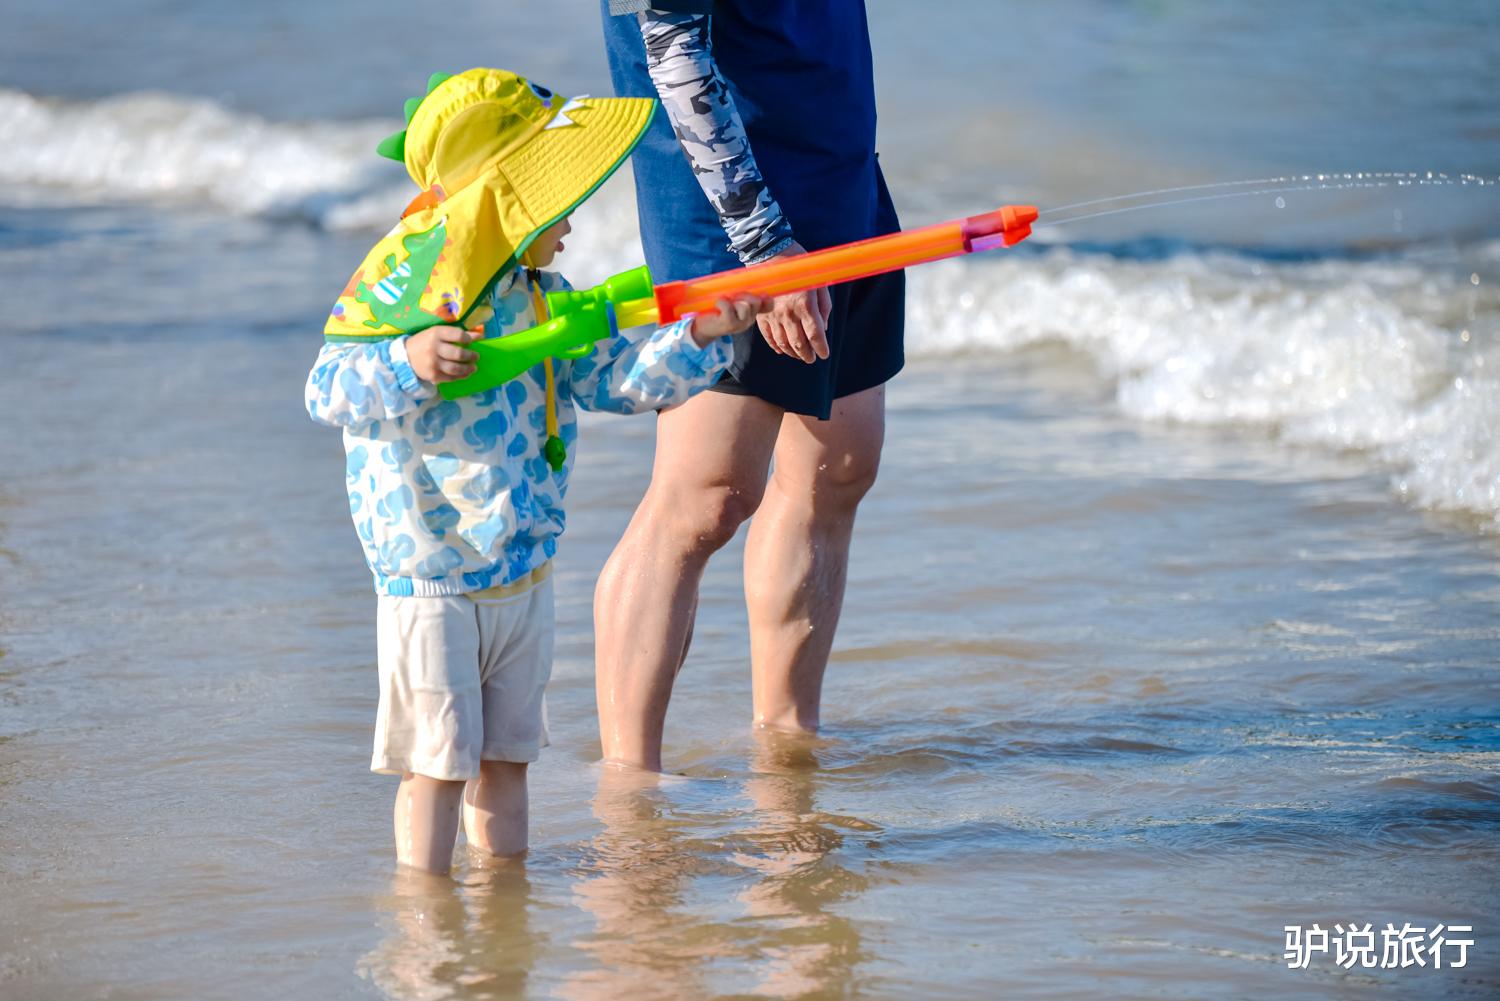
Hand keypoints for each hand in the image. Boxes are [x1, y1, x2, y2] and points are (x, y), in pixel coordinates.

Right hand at [406, 325, 481, 382]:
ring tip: (473, 367)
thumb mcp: (437, 333)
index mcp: (436, 334)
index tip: (472, 341)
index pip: (458, 335)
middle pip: (458, 354)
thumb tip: (478, 335)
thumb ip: (455, 334)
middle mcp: (434, 348)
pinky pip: (451, 378)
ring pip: (456, 368)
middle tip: (476, 356)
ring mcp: (433, 363)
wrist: (406, 356)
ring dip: (468, 368)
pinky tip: (465, 373)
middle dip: (471, 356)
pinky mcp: (433, 376)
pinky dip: (461, 376)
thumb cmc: (425, 342)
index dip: (468, 338)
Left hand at [689, 293, 773, 346]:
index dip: (767, 299)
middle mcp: (748, 320)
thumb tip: (744, 279)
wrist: (703, 328)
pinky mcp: (729, 324)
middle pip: (756, 302)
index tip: (762, 294)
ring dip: (734, 301)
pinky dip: (721, 302)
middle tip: (732, 297)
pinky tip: (717, 305)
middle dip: (744, 295)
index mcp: (751, 314)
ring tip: (724, 303)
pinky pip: (729, 307)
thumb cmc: (717, 312)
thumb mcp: (731, 303)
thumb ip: (740, 295)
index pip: (768, 306)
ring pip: (745, 306)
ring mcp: (740, 324)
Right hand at [755, 241, 831, 363]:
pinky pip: (767, 335)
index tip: (824, 355)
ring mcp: (773, 314)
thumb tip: (823, 327)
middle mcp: (788, 313)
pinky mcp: (761, 313)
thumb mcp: (819, 282)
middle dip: (807, 354)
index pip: (815, 335)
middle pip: (799, 343)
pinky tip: (781, 350)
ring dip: (792, 353)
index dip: (821, 348)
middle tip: (811, 359)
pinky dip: (775, 345)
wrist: (770, 252)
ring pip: (783, 343)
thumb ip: (823, 306)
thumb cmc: (799, 265)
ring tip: (799, 356)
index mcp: (805, 305)